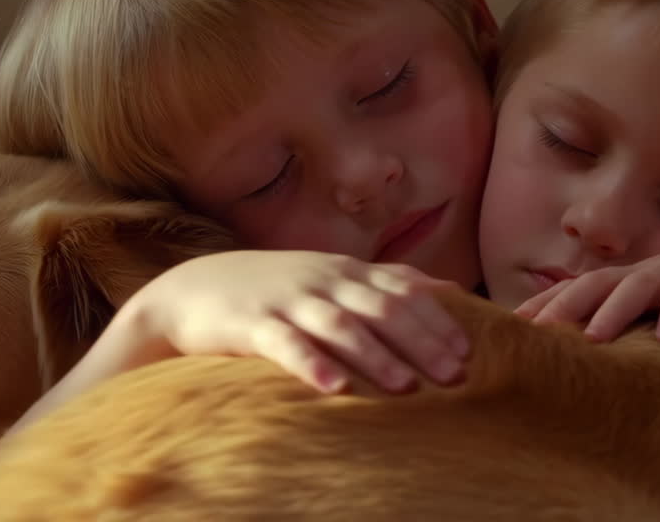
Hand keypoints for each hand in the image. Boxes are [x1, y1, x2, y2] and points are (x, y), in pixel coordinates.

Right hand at [14, 250, 470, 433]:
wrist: (191, 290)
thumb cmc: (275, 288)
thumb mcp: (332, 276)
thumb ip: (387, 280)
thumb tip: (447, 287)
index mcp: (345, 270)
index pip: (402, 290)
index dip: (437, 320)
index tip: (468, 352)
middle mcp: (322, 280)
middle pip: (381, 308)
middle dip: (421, 341)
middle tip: (453, 375)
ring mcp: (286, 299)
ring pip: (339, 324)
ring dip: (375, 355)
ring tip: (405, 387)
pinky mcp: (250, 323)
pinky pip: (283, 344)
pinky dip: (310, 364)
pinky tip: (333, 387)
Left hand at [515, 212, 659, 342]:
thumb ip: (645, 320)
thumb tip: (606, 352)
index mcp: (638, 279)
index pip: (580, 290)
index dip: (545, 307)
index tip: (508, 331)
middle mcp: (652, 270)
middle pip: (596, 284)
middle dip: (562, 308)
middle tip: (531, 337)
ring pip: (639, 285)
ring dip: (615, 311)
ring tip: (593, 340)